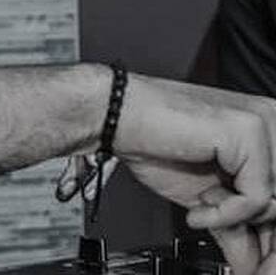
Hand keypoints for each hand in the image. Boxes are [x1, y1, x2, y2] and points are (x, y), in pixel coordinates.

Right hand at [113, 76, 275, 272]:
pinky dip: (225, 213)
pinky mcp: (247, 131)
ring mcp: (262, 123)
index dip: (269, 234)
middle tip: (241, 262)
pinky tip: (197, 207)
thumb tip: (251, 263)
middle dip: (263, 238)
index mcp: (264, 132)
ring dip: (237, 222)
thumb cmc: (150, 140)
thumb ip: (234, 224)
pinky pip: (255, 197)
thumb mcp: (204, 194)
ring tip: (203, 213)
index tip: (257, 260)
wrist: (114, 115)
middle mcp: (271, 121)